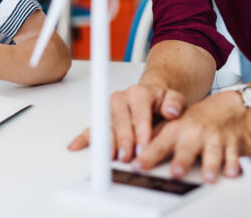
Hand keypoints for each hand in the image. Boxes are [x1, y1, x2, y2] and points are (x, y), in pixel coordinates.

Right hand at [68, 83, 186, 161]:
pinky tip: (76, 145)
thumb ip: (174, 103)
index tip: (143, 146)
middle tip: (127, 157)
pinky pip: (92, 128)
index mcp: (139, 92)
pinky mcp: (103, 119)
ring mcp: (110, 109)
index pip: (139, 114)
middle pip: (120, 122)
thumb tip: (171, 111)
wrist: (152, 96)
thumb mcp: (175, 99)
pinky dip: (83, 137)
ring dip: (106, 142)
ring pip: (106, 126)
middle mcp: (121, 99)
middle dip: (123, 141)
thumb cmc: (162, 101)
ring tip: (109, 157)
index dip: (141, 131)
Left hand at [132, 91, 247, 182]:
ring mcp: (214, 139)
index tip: (137, 166)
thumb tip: (131, 154)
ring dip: (210, 165)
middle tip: (175, 173)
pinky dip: (235, 164)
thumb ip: (155, 139)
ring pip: (213, 154)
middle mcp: (194, 134)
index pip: (158, 144)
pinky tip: (232, 172)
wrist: (225, 108)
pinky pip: (235, 155)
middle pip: (186, 150)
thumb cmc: (195, 121)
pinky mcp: (233, 145)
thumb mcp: (172, 126)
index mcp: (176, 129)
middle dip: (181, 161)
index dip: (147, 156)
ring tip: (208, 177)